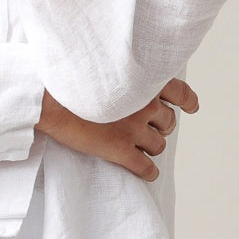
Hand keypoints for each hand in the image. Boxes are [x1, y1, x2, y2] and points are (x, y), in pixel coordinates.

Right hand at [35, 79, 199, 181]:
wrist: (47, 96)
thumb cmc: (68, 78)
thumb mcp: (103, 66)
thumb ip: (124, 74)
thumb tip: (130, 82)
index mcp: (143, 80)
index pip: (179, 91)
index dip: (187, 101)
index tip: (191, 107)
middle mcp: (145, 103)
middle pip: (168, 121)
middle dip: (161, 126)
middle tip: (148, 128)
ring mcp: (134, 128)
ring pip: (158, 144)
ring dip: (152, 146)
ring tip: (140, 147)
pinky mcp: (121, 150)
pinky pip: (146, 167)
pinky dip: (149, 171)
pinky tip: (146, 172)